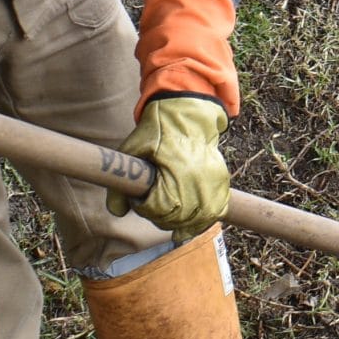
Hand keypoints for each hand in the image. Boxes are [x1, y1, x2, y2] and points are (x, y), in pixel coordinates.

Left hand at [109, 95, 230, 236]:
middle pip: (176, 218)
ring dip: (181, 222)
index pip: (157, 209)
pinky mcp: (221, 184)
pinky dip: (202, 219)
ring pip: (196, 220)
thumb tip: (117, 213)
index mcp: (175, 175)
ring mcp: (212, 185)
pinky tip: (191, 219)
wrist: (187, 117)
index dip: (143, 206)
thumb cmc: (156, 132)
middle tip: (152, 200)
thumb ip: (119, 184)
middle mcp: (198, 183)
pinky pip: (214, 212)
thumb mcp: (131, 151)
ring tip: (169, 210)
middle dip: (160, 215)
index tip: (139, 194)